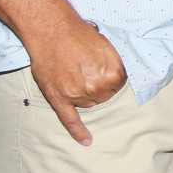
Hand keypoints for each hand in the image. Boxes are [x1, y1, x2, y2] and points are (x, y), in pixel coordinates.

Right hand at [22, 10, 126, 145]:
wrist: (51, 30)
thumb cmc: (80, 35)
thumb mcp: (108, 46)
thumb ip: (116, 64)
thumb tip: (121, 76)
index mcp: (112, 74)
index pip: (119, 85)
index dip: (112, 76)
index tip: (103, 68)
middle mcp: (96, 87)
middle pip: (104, 96)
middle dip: (99, 85)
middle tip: (87, 69)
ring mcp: (76, 95)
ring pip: (89, 104)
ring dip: (86, 95)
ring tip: (76, 74)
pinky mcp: (59, 99)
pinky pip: (70, 120)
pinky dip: (78, 132)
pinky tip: (86, 141)